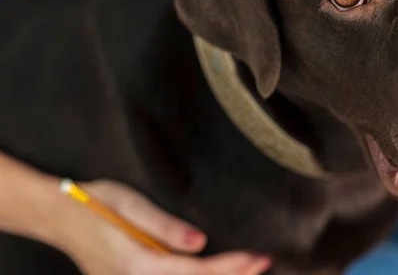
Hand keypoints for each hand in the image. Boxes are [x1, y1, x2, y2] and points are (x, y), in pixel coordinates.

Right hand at [57, 180, 270, 274]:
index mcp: (137, 264)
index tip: (259, 258)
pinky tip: (213, 271)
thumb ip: (164, 227)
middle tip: (263, 263)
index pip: (196, 273)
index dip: (231, 268)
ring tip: (247, 268)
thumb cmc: (95, 203)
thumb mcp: (130, 204)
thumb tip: (201, 244)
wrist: (60, 217)